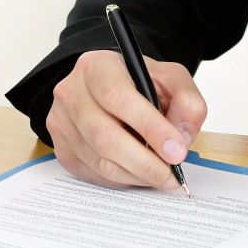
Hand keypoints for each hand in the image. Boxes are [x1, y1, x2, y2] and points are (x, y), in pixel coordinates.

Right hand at [46, 49, 207, 189]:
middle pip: (104, 136)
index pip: (117, 98)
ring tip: (160, 175)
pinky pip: (93, 174)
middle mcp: (71, 92)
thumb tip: (180, 141)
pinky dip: (122, 180)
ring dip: (136, 175)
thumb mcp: (171, 79)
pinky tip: (138, 172)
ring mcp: (61, 122)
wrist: (110, 88)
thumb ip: (186, 102)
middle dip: (144, 163)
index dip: (149, 127)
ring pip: (100, 161)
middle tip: (171, 175)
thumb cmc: (139, 83)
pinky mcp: (61, 148)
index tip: (176, 151)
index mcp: (97, 66)